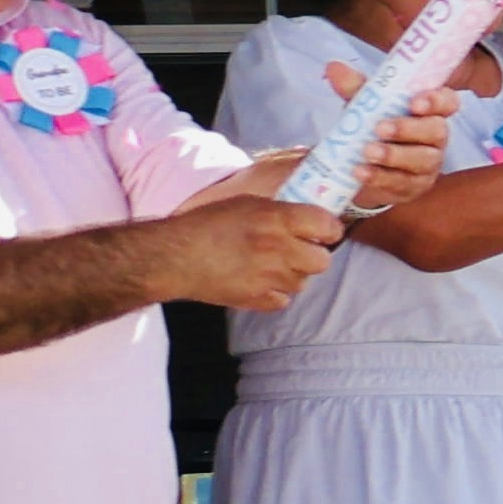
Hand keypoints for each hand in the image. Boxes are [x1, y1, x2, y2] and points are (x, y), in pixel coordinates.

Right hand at [149, 156, 349, 310]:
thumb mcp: (246, 203)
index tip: (323, 232)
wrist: (173, 256)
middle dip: (312, 256)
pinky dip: (274, 294)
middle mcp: (278, 248)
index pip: (327, 226)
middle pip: (322, 261)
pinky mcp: (256, 299)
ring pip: (302, 282)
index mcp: (277, 219)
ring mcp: (269, 276)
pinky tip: (259, 282)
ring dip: (291, 275)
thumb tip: (307, 219)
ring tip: (269, 266)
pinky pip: (282, 300)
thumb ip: (280, 212)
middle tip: (296, 252)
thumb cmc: (206, 224)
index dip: (328, 230)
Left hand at [345, 85, 462, 208]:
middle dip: (409, 129)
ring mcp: (427, 165)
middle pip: (437, 131)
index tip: (415, 102)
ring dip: (394, 155)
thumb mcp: (364, 105)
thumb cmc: (372, 128)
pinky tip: (360, 172)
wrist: (361, 167)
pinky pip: (402, 183)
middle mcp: (435, 138)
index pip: (448, 102)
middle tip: (380, 127)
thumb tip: (334, 67)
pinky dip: (380, 177)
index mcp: (429, 111)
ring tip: (367, 151)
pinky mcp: (413, 187)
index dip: (437, 101)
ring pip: (422, 159)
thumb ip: (354, 87)